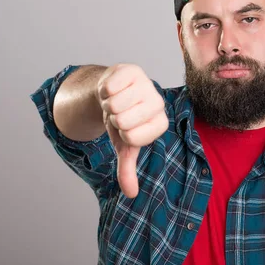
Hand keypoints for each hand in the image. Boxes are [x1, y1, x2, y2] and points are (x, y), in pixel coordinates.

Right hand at [96, 64, 168, 197]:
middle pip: (122, 120)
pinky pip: (109, 86)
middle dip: (113, 118)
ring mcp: (147, 84)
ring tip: (116, 101)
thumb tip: (131, 194)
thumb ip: (128, 169)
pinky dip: (104, 90)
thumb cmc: (122, 120)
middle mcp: (158, 103)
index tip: (126, 128)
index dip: (121, 134)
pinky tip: (112, 89)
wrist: (113, 93)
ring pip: (115, 103)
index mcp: (160, 124)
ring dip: (108, 104)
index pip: (132, 137)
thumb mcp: (124, 145)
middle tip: (119, 113)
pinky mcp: (133, 70)